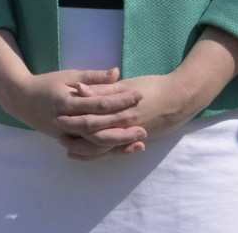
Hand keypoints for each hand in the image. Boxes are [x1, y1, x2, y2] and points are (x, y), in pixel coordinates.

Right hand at [0, 29, 141, 158]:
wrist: (21, 100)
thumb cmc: (46, 84)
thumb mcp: (68, 75)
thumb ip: (93, 77)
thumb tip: (116, 73)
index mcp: (67, 101)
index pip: (99, 103)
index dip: (120, 100)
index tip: (138, 96)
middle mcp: (67, 120)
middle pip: (99, 128)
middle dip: (123, 128)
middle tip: (144, 126)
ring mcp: (65, 134)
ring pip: (94, 144)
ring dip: (118, 144)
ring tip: (139, 142)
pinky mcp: (66, 141)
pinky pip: (88, 151)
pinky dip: (105, 152)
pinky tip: (122, 150)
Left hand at [57, 72, 204, 151]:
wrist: (181, 98)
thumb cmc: (153, 87)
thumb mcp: (127, 85)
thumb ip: (102, 88)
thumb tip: (79, 88)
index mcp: (121, 109)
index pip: (92, 117)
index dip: (74, 118)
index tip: (56, 116)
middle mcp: (125, 126)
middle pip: (95, 135)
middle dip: (75, 136)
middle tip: (57, 135)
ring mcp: (132, 135)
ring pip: (104, 147)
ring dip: (85, 149)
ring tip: (67, 147)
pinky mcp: (137, 139)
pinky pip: (116, 150)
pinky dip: (101, 153)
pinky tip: (88, 152)